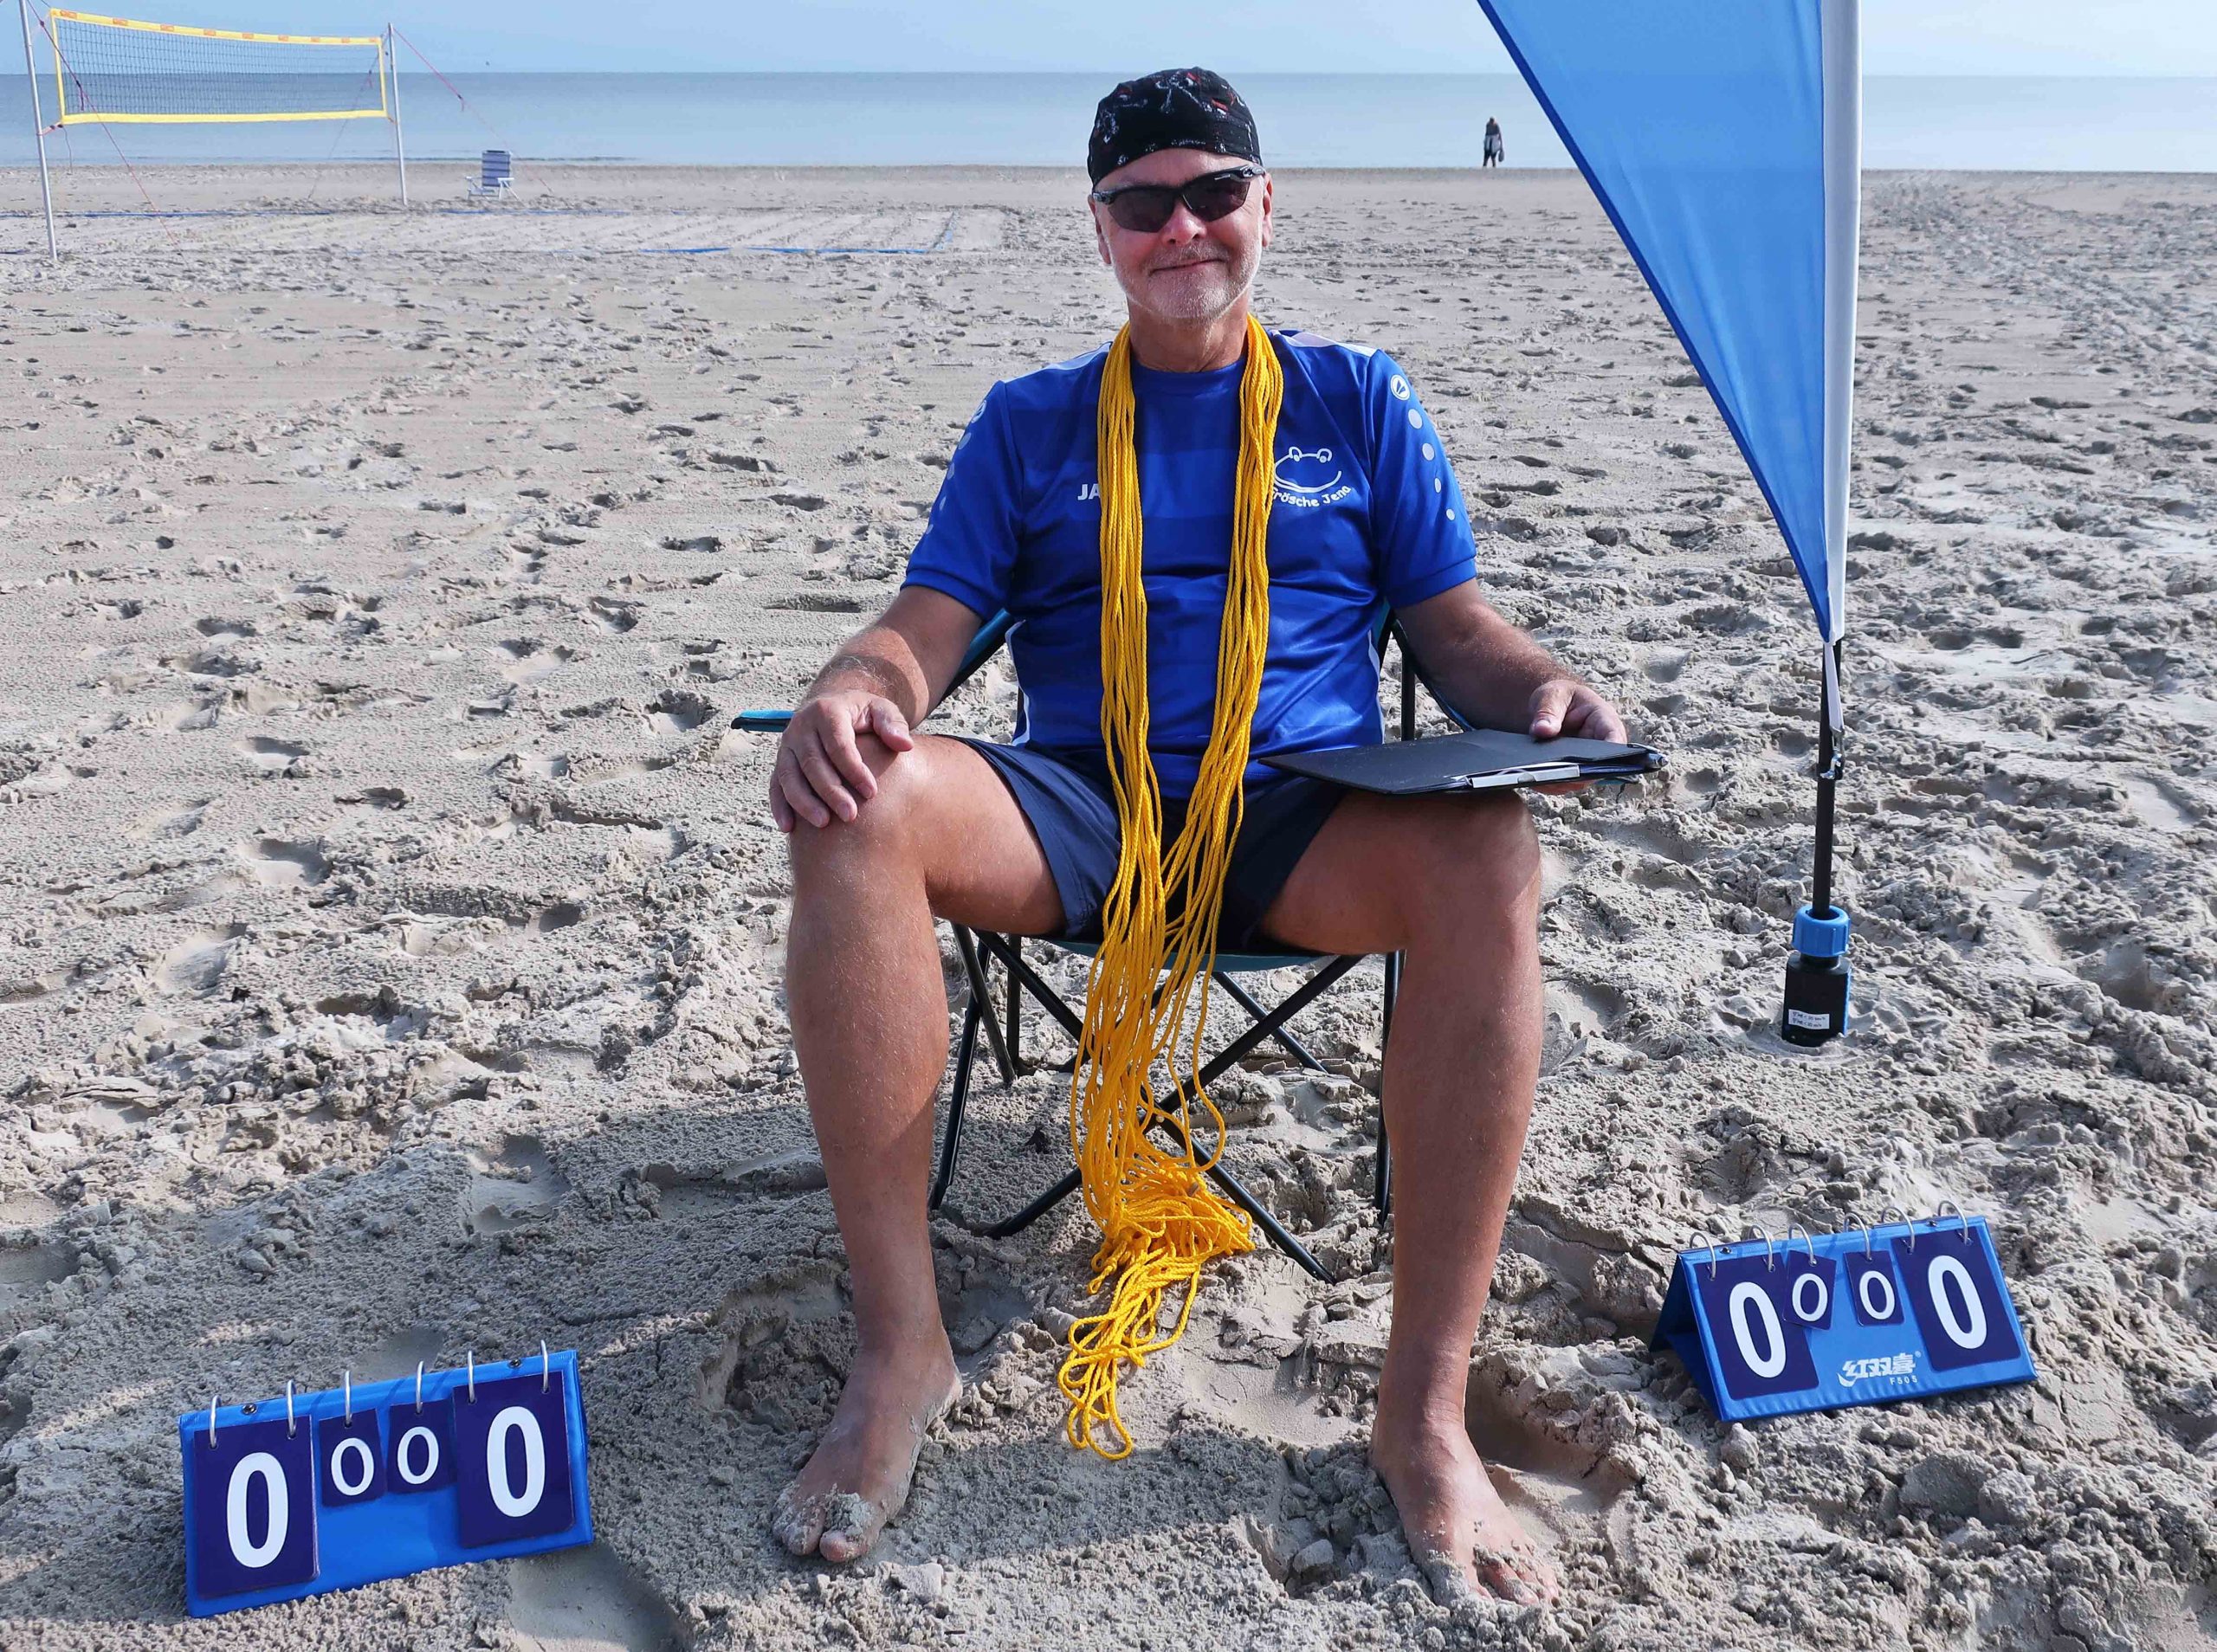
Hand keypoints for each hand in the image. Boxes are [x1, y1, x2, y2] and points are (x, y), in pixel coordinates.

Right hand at [770, 691, 913, 831]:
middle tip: (850, 816)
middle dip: (831, 791)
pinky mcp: (780, 761)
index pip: (838, 744)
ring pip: (790, 776)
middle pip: (812, 763)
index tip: (872, 793)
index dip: (854, 770)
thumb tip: (905, 745)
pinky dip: (780, 806)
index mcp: (827, 711)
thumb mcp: (881, 710)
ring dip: (804, 802)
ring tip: (823, 823)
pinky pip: (776, 784)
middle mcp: (801, 726)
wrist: (834, 707)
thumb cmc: (862, 714)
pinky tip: (789, 827)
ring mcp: (787, 745)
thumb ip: (893, 724)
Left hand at [1526, 679, 1628, 794]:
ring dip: (1559, 782)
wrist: (1549, 706)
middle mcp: (1600, 746)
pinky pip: (1561, 784)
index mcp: (1604, 721)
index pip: (1615, 741)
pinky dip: (1547, 784)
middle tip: (1555, 773)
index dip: (1611, 756)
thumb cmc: (1558, 696)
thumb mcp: (1552, 695)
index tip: (1596, 763)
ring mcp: (1587, 762)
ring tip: (1537, 778)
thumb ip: (1548, 711)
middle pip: (1597, 768)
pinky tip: (1531, 780)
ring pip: (1579, 781)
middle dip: (1577, 774)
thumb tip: (1542, 730)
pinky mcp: (1571, 773)